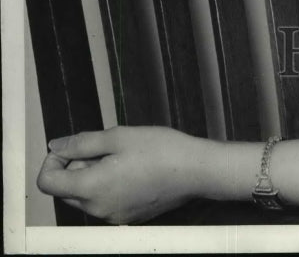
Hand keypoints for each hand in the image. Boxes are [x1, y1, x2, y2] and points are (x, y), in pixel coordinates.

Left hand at [37, 126, 219, 224]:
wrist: (194, 171)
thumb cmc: (159, 149)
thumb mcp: (118, 136)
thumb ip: (81, 142)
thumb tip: (55, 147)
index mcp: (91, 188)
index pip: (47, 183)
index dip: (53, 161)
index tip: (73, 146)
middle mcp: (97, 210)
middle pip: (65, 190)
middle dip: (75, 167)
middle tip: (103, 147)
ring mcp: (112, 217)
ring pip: (85, 196)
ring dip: (92, 176)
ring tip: (121, 156)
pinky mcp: (126, 218)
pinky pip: (104, 203)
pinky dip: (108, 186)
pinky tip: (132, 169)